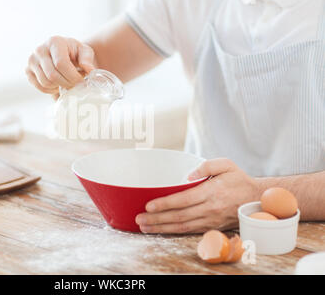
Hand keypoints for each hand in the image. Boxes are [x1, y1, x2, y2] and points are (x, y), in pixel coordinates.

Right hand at [25, 36, 95, 96]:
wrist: (63, 53)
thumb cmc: (74, 53)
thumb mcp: (84, 52)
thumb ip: (87, 59)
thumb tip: (89, 70)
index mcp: (54, 42)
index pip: (61, 64)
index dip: (72, 76)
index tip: (82, 82)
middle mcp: (40, 50)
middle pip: (52, 75)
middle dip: (67, 84)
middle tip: (76, 86)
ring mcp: (32, 61)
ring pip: (45, 82)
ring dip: (59, 87)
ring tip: (68, 82)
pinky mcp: (28, 71)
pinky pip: (39, 87)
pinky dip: (50, 90)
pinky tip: (58, 85)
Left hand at [135, 158, 261, 233]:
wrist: (257, 199)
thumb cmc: (239, 180)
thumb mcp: (226, 165)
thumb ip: (207, 166)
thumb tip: (187, 175)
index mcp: (212, 192)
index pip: (183, 200)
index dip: (165, 204)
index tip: (149, 205)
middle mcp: (209, 209)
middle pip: (178, 216)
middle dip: (157, 218)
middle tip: (139, 218)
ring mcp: (210, 220)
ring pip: (181, 226)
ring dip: (161, 228)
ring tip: (144, 227)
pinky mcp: (210, 227)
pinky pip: (188, 231)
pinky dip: (172, 231)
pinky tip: (160, 230)